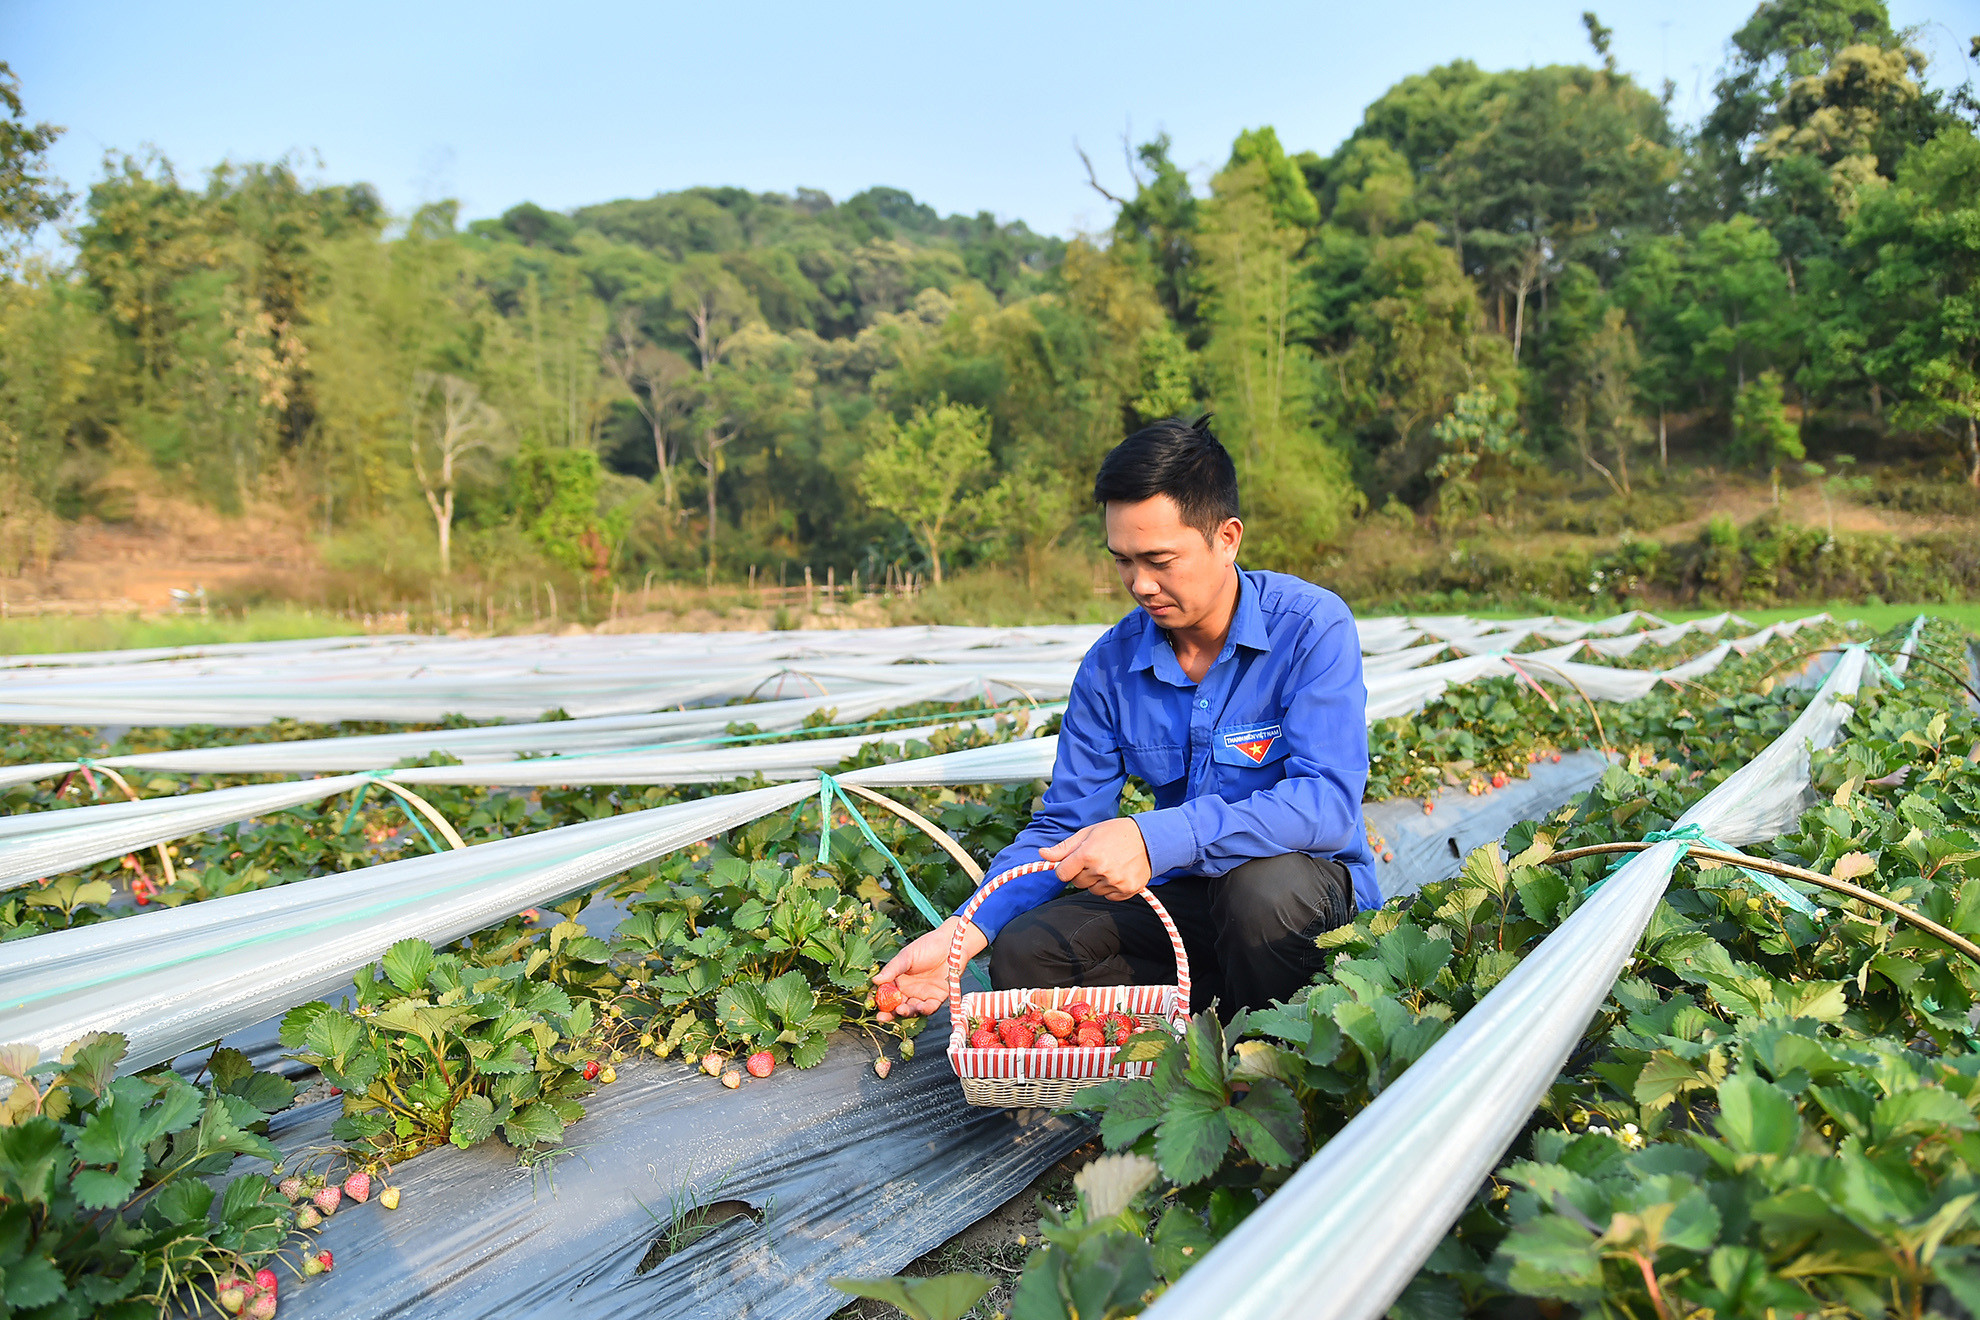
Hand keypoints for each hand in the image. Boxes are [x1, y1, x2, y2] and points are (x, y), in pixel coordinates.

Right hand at [871, 916, 985, 1020]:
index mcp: (898, 980)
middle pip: (896, 1006)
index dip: (877, 999)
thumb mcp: (906, 957)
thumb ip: (892, 969)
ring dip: (905, 1012)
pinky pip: (929, 1008)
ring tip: (900, 1010)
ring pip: (911, 1010)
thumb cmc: (926, 947)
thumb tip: (874, 980)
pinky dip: (923, 1010)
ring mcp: (922, 995)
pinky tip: (918, 1008)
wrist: (950, 945)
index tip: (871, 1003)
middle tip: (882, 1017)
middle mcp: (908, 990)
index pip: (885, 993)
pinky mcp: (937, 998)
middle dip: (888, 1013)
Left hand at [1040, 817, 1151, 900]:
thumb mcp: (1087, 833)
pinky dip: (1111, 888)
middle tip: (1096, 859)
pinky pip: (1108, 896)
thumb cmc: (1115, 832)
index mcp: (1087, 854)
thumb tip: (1041, 854)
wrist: (1149, 838)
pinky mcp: (1127, 890)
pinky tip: (1118, 872)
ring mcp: (1114, 882)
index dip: (1065, 868)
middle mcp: (1100, 870)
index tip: (1073, 863)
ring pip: (1093, 891)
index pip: (1062, 874)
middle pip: (1077, 883)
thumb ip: (1064, 848)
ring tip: (1109, 864)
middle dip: (1082, 873)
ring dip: (1096, 881)